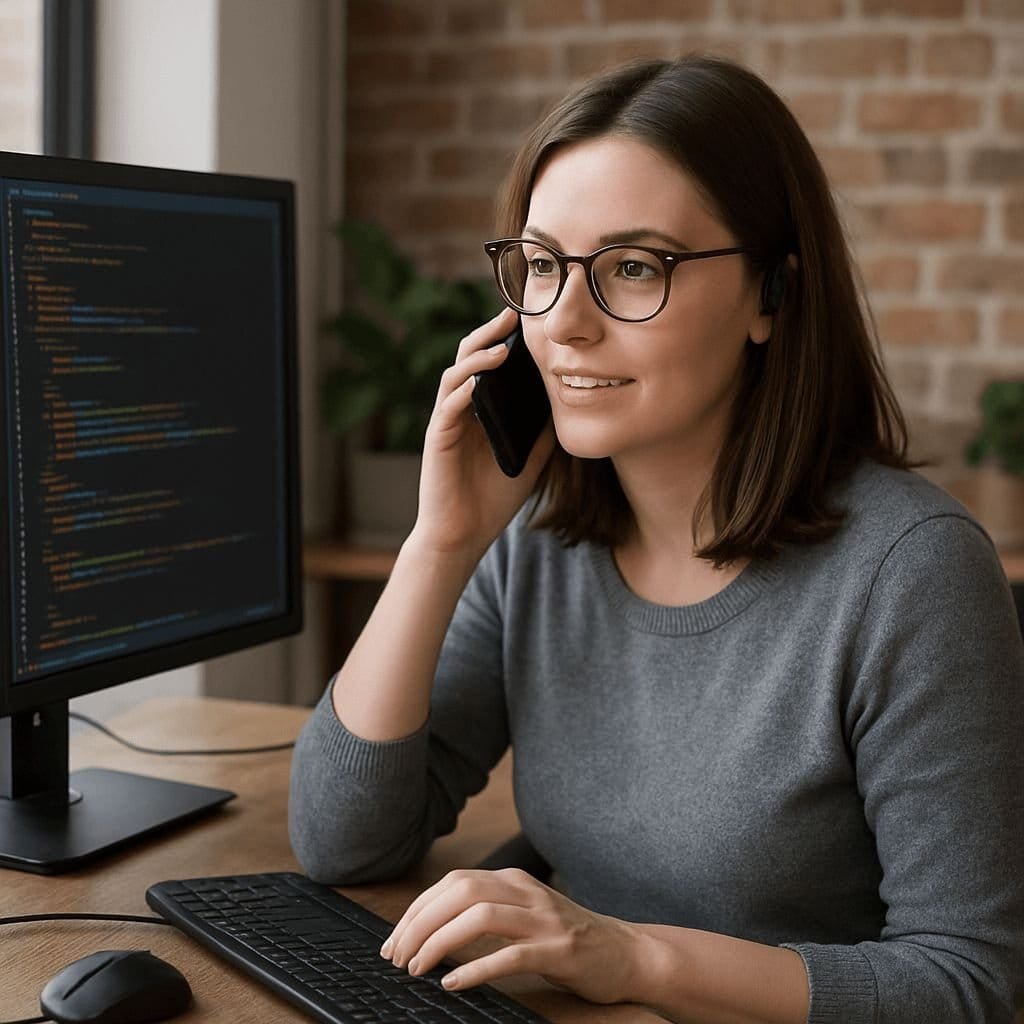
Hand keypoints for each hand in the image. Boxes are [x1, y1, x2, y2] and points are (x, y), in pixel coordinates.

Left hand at [379, 868, 643, 1003]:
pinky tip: (453, 983)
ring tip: (417, 968)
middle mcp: (527, 892)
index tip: (394, 939)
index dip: (418, 908)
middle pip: (461, 893)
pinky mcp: (560, 950)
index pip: (454, 882)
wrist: (627, 953)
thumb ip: (488, 912)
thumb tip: (429, 929)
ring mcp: (545, 920)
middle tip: (396, 956)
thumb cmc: (567, 940)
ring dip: (440, 942)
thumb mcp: (524, 915)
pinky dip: (476, 968)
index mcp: (514, 880)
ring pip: (480, 916)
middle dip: (420, 923)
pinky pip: (510, 955)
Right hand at [410, 307, 554, 557]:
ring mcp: (447, 422)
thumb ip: (544, 432)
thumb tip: (571, 402)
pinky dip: (462, 393)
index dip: (505, 339)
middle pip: (469, 358)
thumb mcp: (532, 459)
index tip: (528, 319)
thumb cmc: (494, 498)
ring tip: (502, 349)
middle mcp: (461, 409)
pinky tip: (478, 384)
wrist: (465, 534)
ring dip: (476, 359)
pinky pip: (447, 410)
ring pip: (455, 376)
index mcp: (481, 409)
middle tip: (513, 315)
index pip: (490, 364)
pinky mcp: (437, 441)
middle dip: (489, 334)